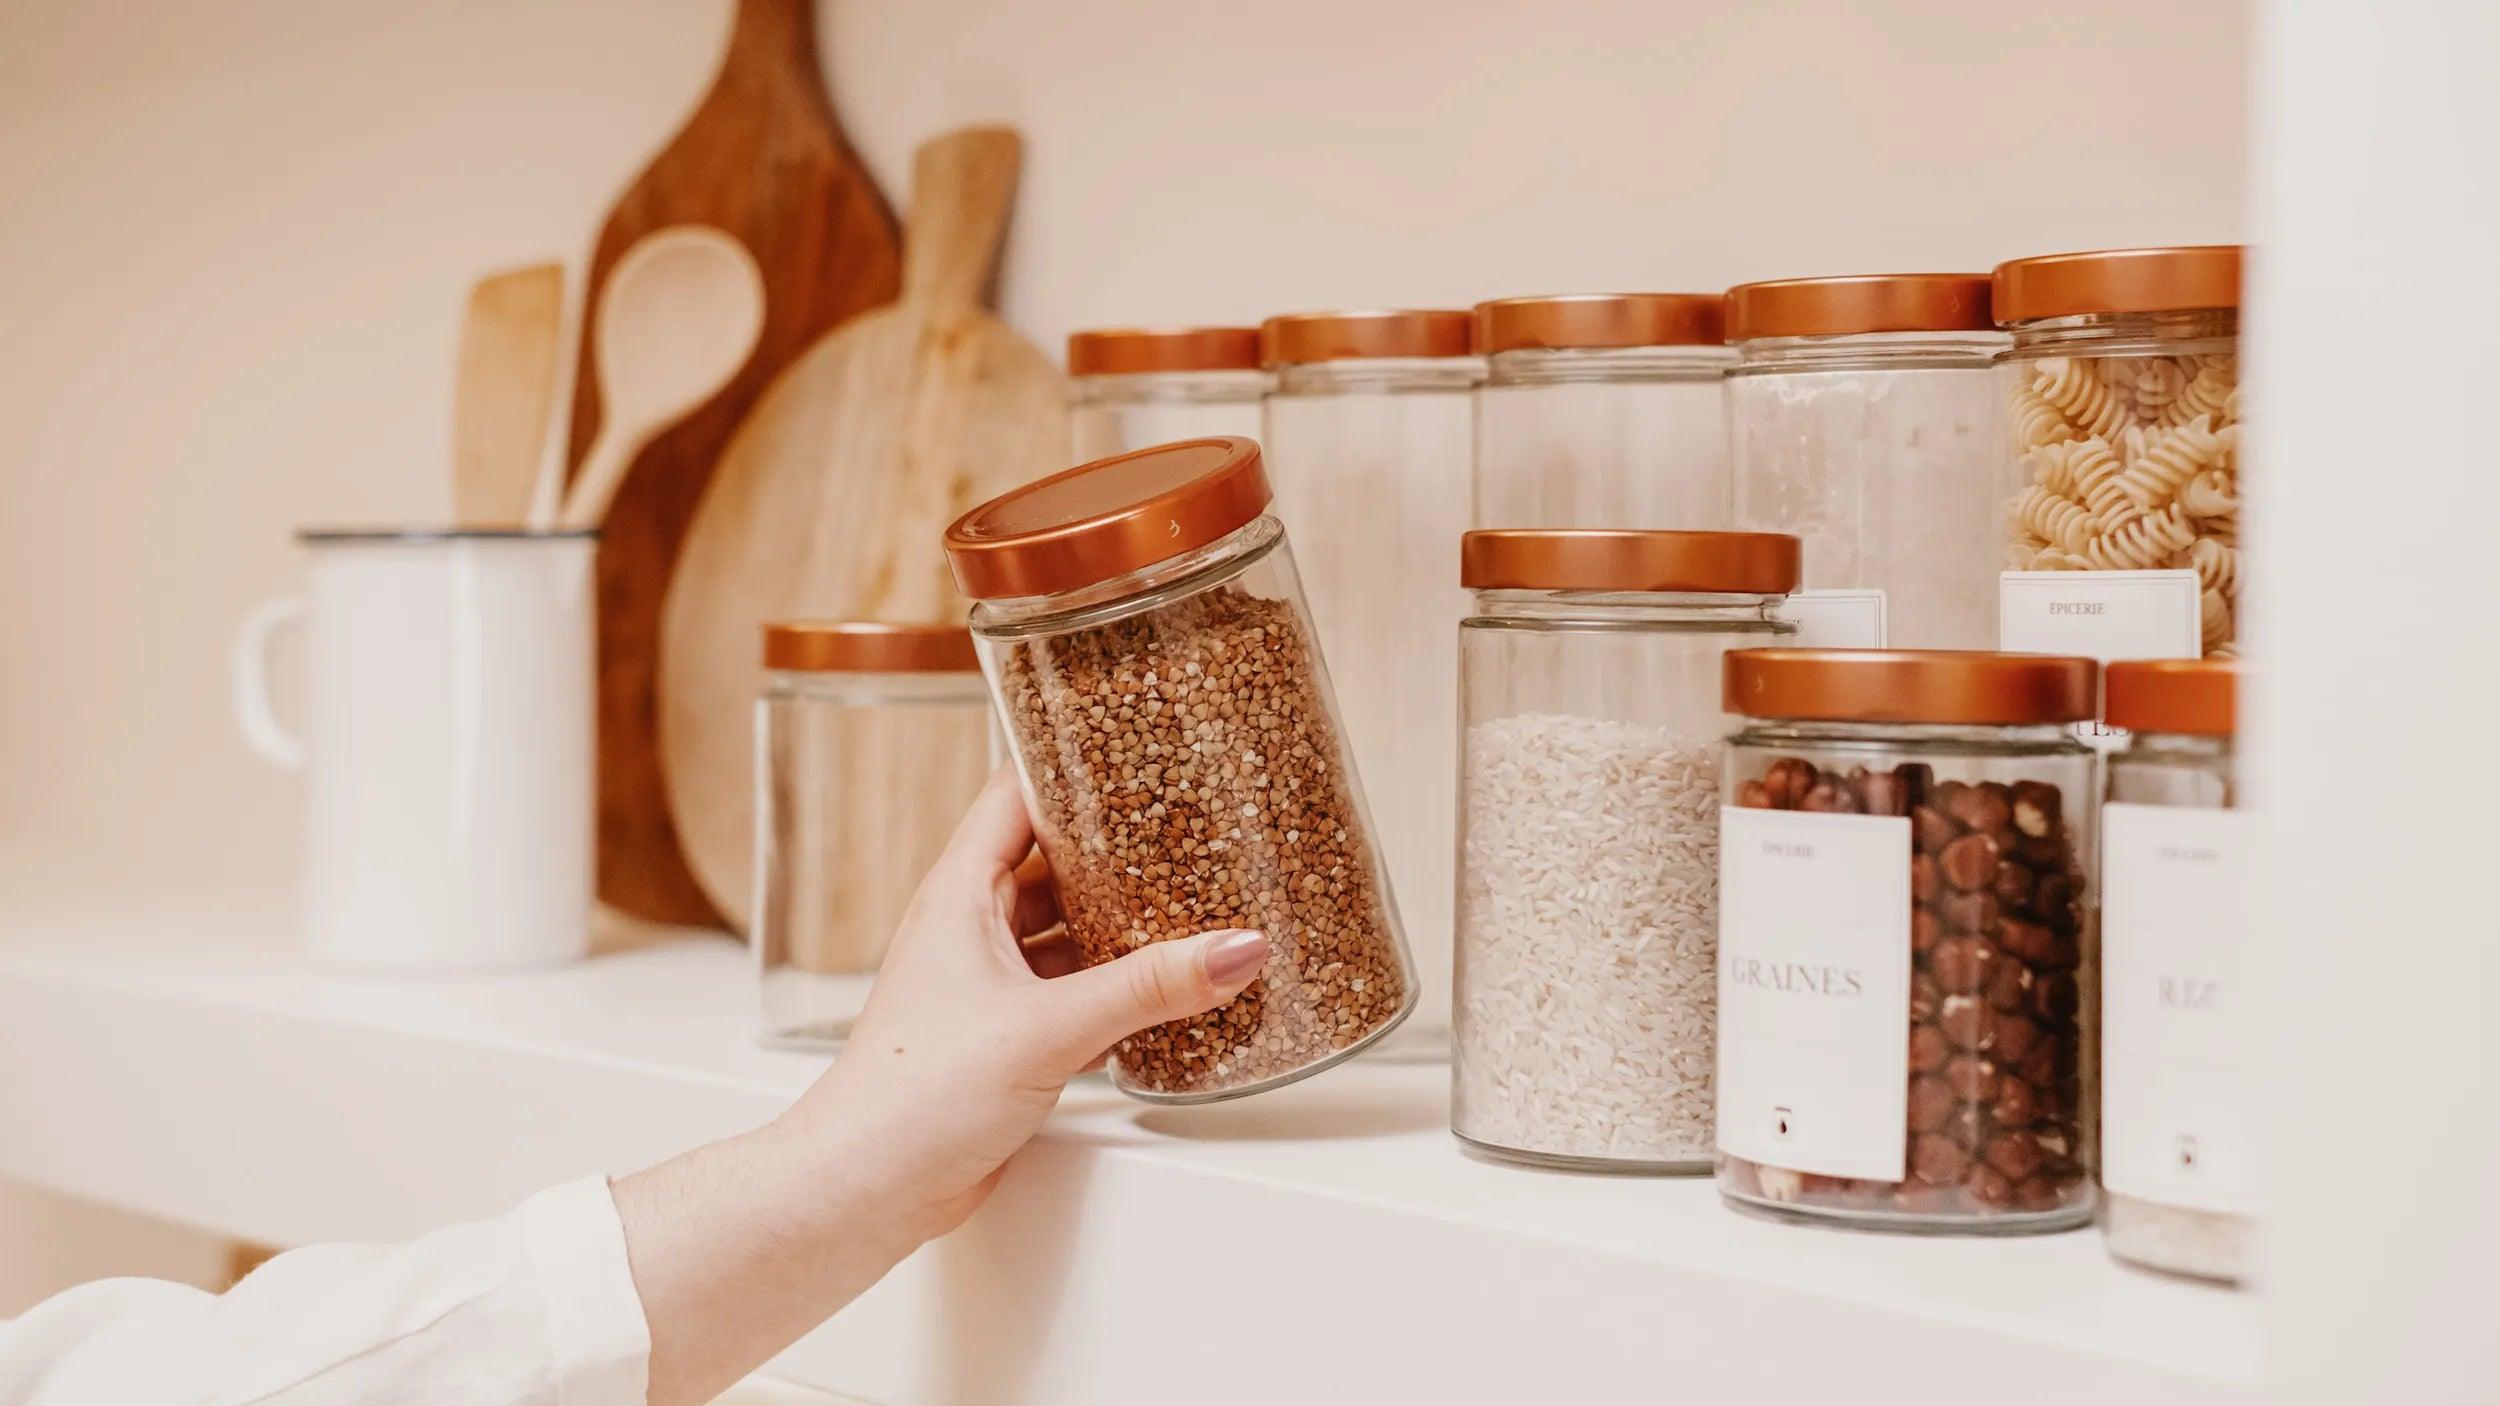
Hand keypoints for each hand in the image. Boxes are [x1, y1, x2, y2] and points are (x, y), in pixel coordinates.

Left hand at [781, 768, 1270, 1239]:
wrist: (867, 1187)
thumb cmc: (912, 1094)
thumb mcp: (1049, 1027)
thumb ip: (1149, 987)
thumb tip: (1234, 948)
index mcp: (960, 893)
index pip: (1019, 794)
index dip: (1073, 764)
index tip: (1136, 744)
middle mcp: (970, 929)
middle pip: (1054, 862)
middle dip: (1118, 850)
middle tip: (1190, 826)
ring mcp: (987, 984)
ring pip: (1067, 932)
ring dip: (1121, 925)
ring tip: (1193, 903)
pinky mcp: (1006, 1038)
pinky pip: (1074, 992)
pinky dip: (1117, 988)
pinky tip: (1164, 992)